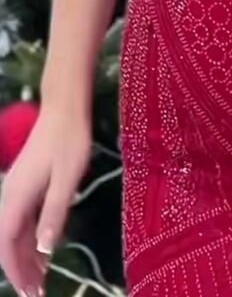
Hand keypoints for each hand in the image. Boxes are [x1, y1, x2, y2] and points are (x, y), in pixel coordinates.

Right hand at [0, 102, 91, 295]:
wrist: (64, 108)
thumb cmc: (68, 141)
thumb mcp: (67, 178)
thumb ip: (54, 212)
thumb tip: (44, 250)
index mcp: (16, 198)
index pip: (7, 245)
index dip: (16, 272)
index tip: (30, 293)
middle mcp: (11, 196)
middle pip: (8, 242)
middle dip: (20, 269)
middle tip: (37, 293)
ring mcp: (17, 189)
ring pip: (15, 232)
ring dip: (26, 256)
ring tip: (41, 279)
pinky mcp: (27, 184)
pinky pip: (23, 219)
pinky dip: (31, 238)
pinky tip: (45, 250)